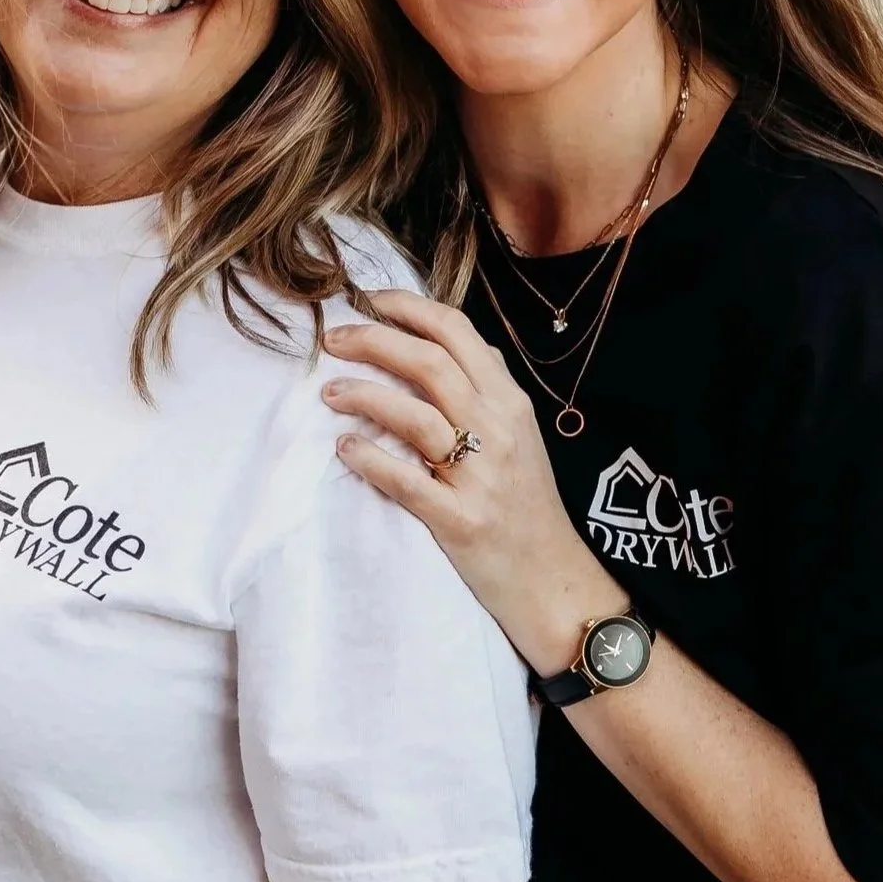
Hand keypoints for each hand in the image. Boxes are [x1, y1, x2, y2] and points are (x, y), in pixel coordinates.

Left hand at [322, 291, 608, 671]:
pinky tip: (345, 450)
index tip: (366, 301)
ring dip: (364, 396)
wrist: (553, 581)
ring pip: (416, 415)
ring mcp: (482, 476)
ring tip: (329, 393)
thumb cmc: (528, 507)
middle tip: (333, 340)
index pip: (456, 332)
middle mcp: (499, 429)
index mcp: (510, 402)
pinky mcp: (462, 521)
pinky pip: (408, 482)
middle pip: (430, 363)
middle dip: (374, 340)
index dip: (406, 307)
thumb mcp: (520, 436)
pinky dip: (371, 460)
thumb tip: (451, 344)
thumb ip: (488, 389)